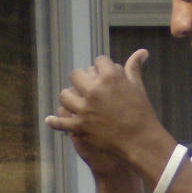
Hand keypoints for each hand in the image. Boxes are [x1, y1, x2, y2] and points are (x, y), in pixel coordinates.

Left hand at [45, 51, 159, 168]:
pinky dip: (54, 121)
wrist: (140, 141)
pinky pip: (60, 122)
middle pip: (76, 74)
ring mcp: (84, 109)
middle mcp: (94, 91)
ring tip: (72, 100)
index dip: (101, 66)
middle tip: (85, 85)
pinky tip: (50, 119)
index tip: (102, 72)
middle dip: (81, 78)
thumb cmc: (141, 112)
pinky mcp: (79, 126)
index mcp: (110, 77)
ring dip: (68, 97)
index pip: (98, 61)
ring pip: (65, 95)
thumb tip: (142, 51)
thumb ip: (134, 67)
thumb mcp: (137, 87)